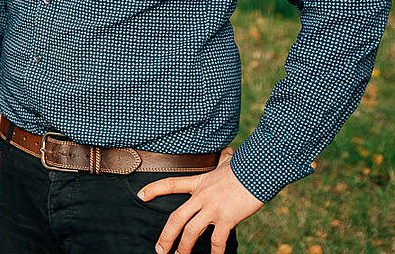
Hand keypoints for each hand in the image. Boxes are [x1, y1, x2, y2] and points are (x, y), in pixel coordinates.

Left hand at [139, 149, 263, 253]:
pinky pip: (217, 240)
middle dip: (166, 236)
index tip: (140, 195)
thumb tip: (228, 152)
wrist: (256, 171)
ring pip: (191, 231)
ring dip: (184, 247)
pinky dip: (215, 253)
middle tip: (160, 249)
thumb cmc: (244, 166)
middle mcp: (201, 197)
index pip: (170, 184)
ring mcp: (213, 209)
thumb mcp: (227, 161)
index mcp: (198, 183)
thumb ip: (223, 160)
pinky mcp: (227, 219)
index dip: (153, 189)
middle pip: (176, 218)